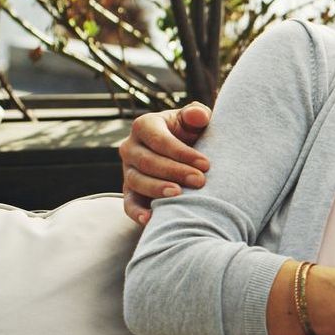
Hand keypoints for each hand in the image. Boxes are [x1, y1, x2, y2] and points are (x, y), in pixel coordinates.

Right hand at [119, 103, 211, 223]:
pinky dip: (137, 212)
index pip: (159, 139)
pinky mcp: (130, 192)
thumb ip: (197, 115)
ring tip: (179, 195)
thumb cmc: (193, 133)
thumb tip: (198, 115)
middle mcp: (131, 147)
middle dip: (175, 171)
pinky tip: (151, 219)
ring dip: (158, 189)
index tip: (206, 164)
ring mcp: (128, 170)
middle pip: (147, 161)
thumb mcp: (195, 122)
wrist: (188, 154)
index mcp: (145, 125)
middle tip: (200, 181)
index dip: (182, 152)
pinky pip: (128, 204)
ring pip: (137, 180)